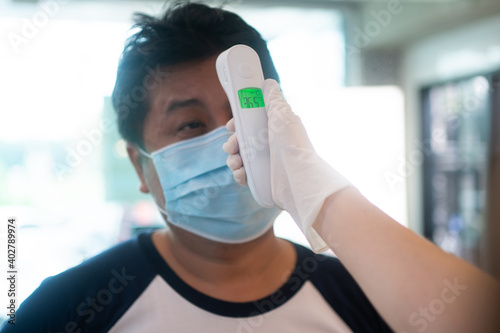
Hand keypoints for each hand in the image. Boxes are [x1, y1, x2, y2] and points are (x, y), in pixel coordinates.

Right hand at [223, 79, 350, 251]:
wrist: (298, 177)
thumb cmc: (292, 144)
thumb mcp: (282, 115)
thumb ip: (272, 99)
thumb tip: (268, 82)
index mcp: (273, 130)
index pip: (250, 124)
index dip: (238, 124)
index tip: (231, 125)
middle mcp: (269, 146)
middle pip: (241, 141)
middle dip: (232, 143)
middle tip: (232, 146)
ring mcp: (265, 164)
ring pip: (239, 158)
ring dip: (233, 159)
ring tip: (236, 162)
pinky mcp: (262, 180)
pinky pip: (244, 175)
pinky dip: (239, 174)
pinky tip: (242, 173)